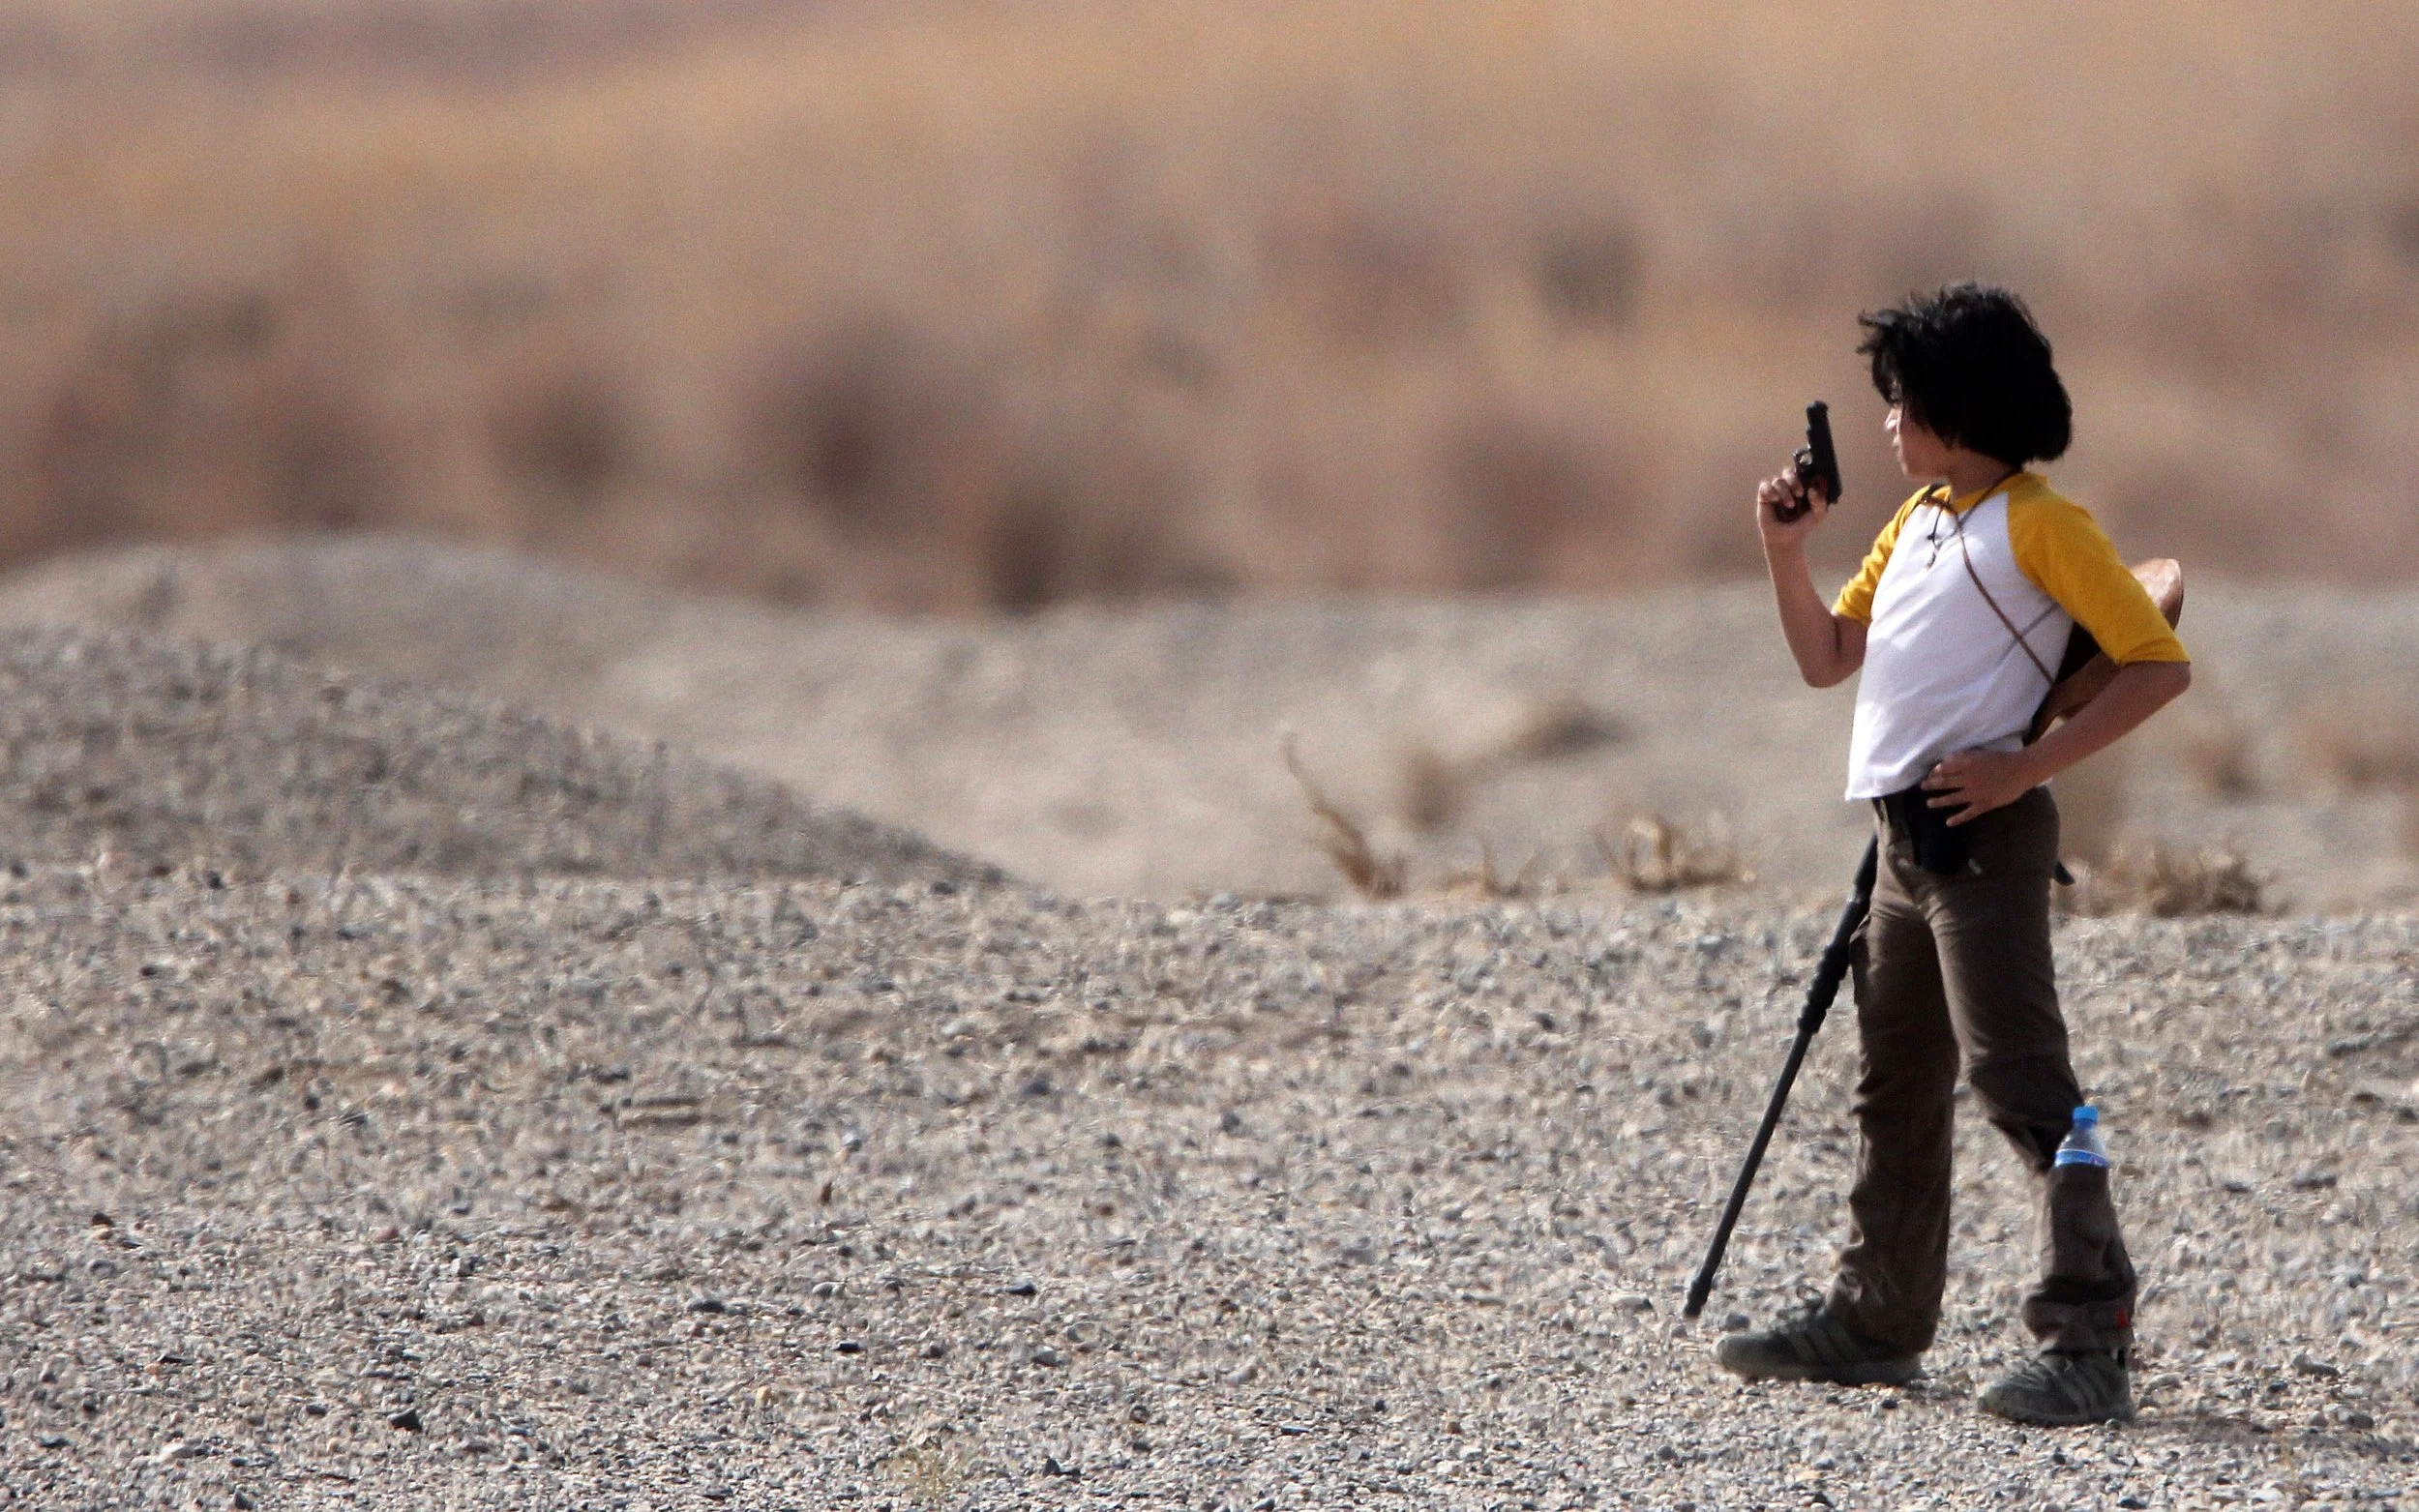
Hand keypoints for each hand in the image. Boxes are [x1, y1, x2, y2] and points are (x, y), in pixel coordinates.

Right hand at [1755, 460, 1829, 551]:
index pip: (1802, 472)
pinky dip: (1770, 491)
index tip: (1809, 484)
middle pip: (1788, 471)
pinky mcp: (1764, 497)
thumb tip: (1812, 489)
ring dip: (1784, 492)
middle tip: (1800, 493)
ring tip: (1789, 506)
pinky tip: (1775, 500)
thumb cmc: (1802, 526)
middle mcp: (1788, 486)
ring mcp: (1776, 491)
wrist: (1787, 540)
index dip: (1804, 473)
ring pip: (1778, 480)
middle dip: (1794, 480)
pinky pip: (1765, 486)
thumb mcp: (1818, 515)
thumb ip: (1820, 502)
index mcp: (1802, 486)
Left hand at [1922, 747, 2036, 825]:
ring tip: (1929, 804)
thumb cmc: (2001, 760)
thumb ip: (1962, 757)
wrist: (2021, 770)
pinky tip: (1948, 822)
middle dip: (1931, 785)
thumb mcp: (1979, 753)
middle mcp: (1967, 780)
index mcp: (1966, 765)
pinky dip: (1958, 818)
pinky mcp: (1983, 804)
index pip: (1944, 769)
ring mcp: (1974, 793)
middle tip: (1922, 787)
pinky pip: (1968, 813)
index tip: (1930, 774)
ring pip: (1952, 799)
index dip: (1935, 772)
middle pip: (1945, 783)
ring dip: (1939, 802)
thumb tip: (1945, 761)